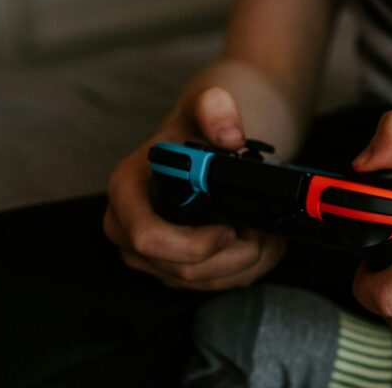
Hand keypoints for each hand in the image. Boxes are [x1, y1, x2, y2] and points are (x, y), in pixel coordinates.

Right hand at [103, 86, 286, 289]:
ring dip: (243, 262)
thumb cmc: (196, 131)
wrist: (202, 147)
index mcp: (126, 191)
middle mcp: (127, 228)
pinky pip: (212, 284)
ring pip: (202, 281)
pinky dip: (244, 268)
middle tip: (262, 230)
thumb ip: (216, 109)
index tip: (231, 227)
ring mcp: (149, 255)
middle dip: (231, 255)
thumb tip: (230, 135)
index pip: (147, 237)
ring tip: (265, 232)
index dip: (193, 243)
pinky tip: (259, 242)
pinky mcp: (172, 270)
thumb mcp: (206, 107)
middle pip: (180, 269)